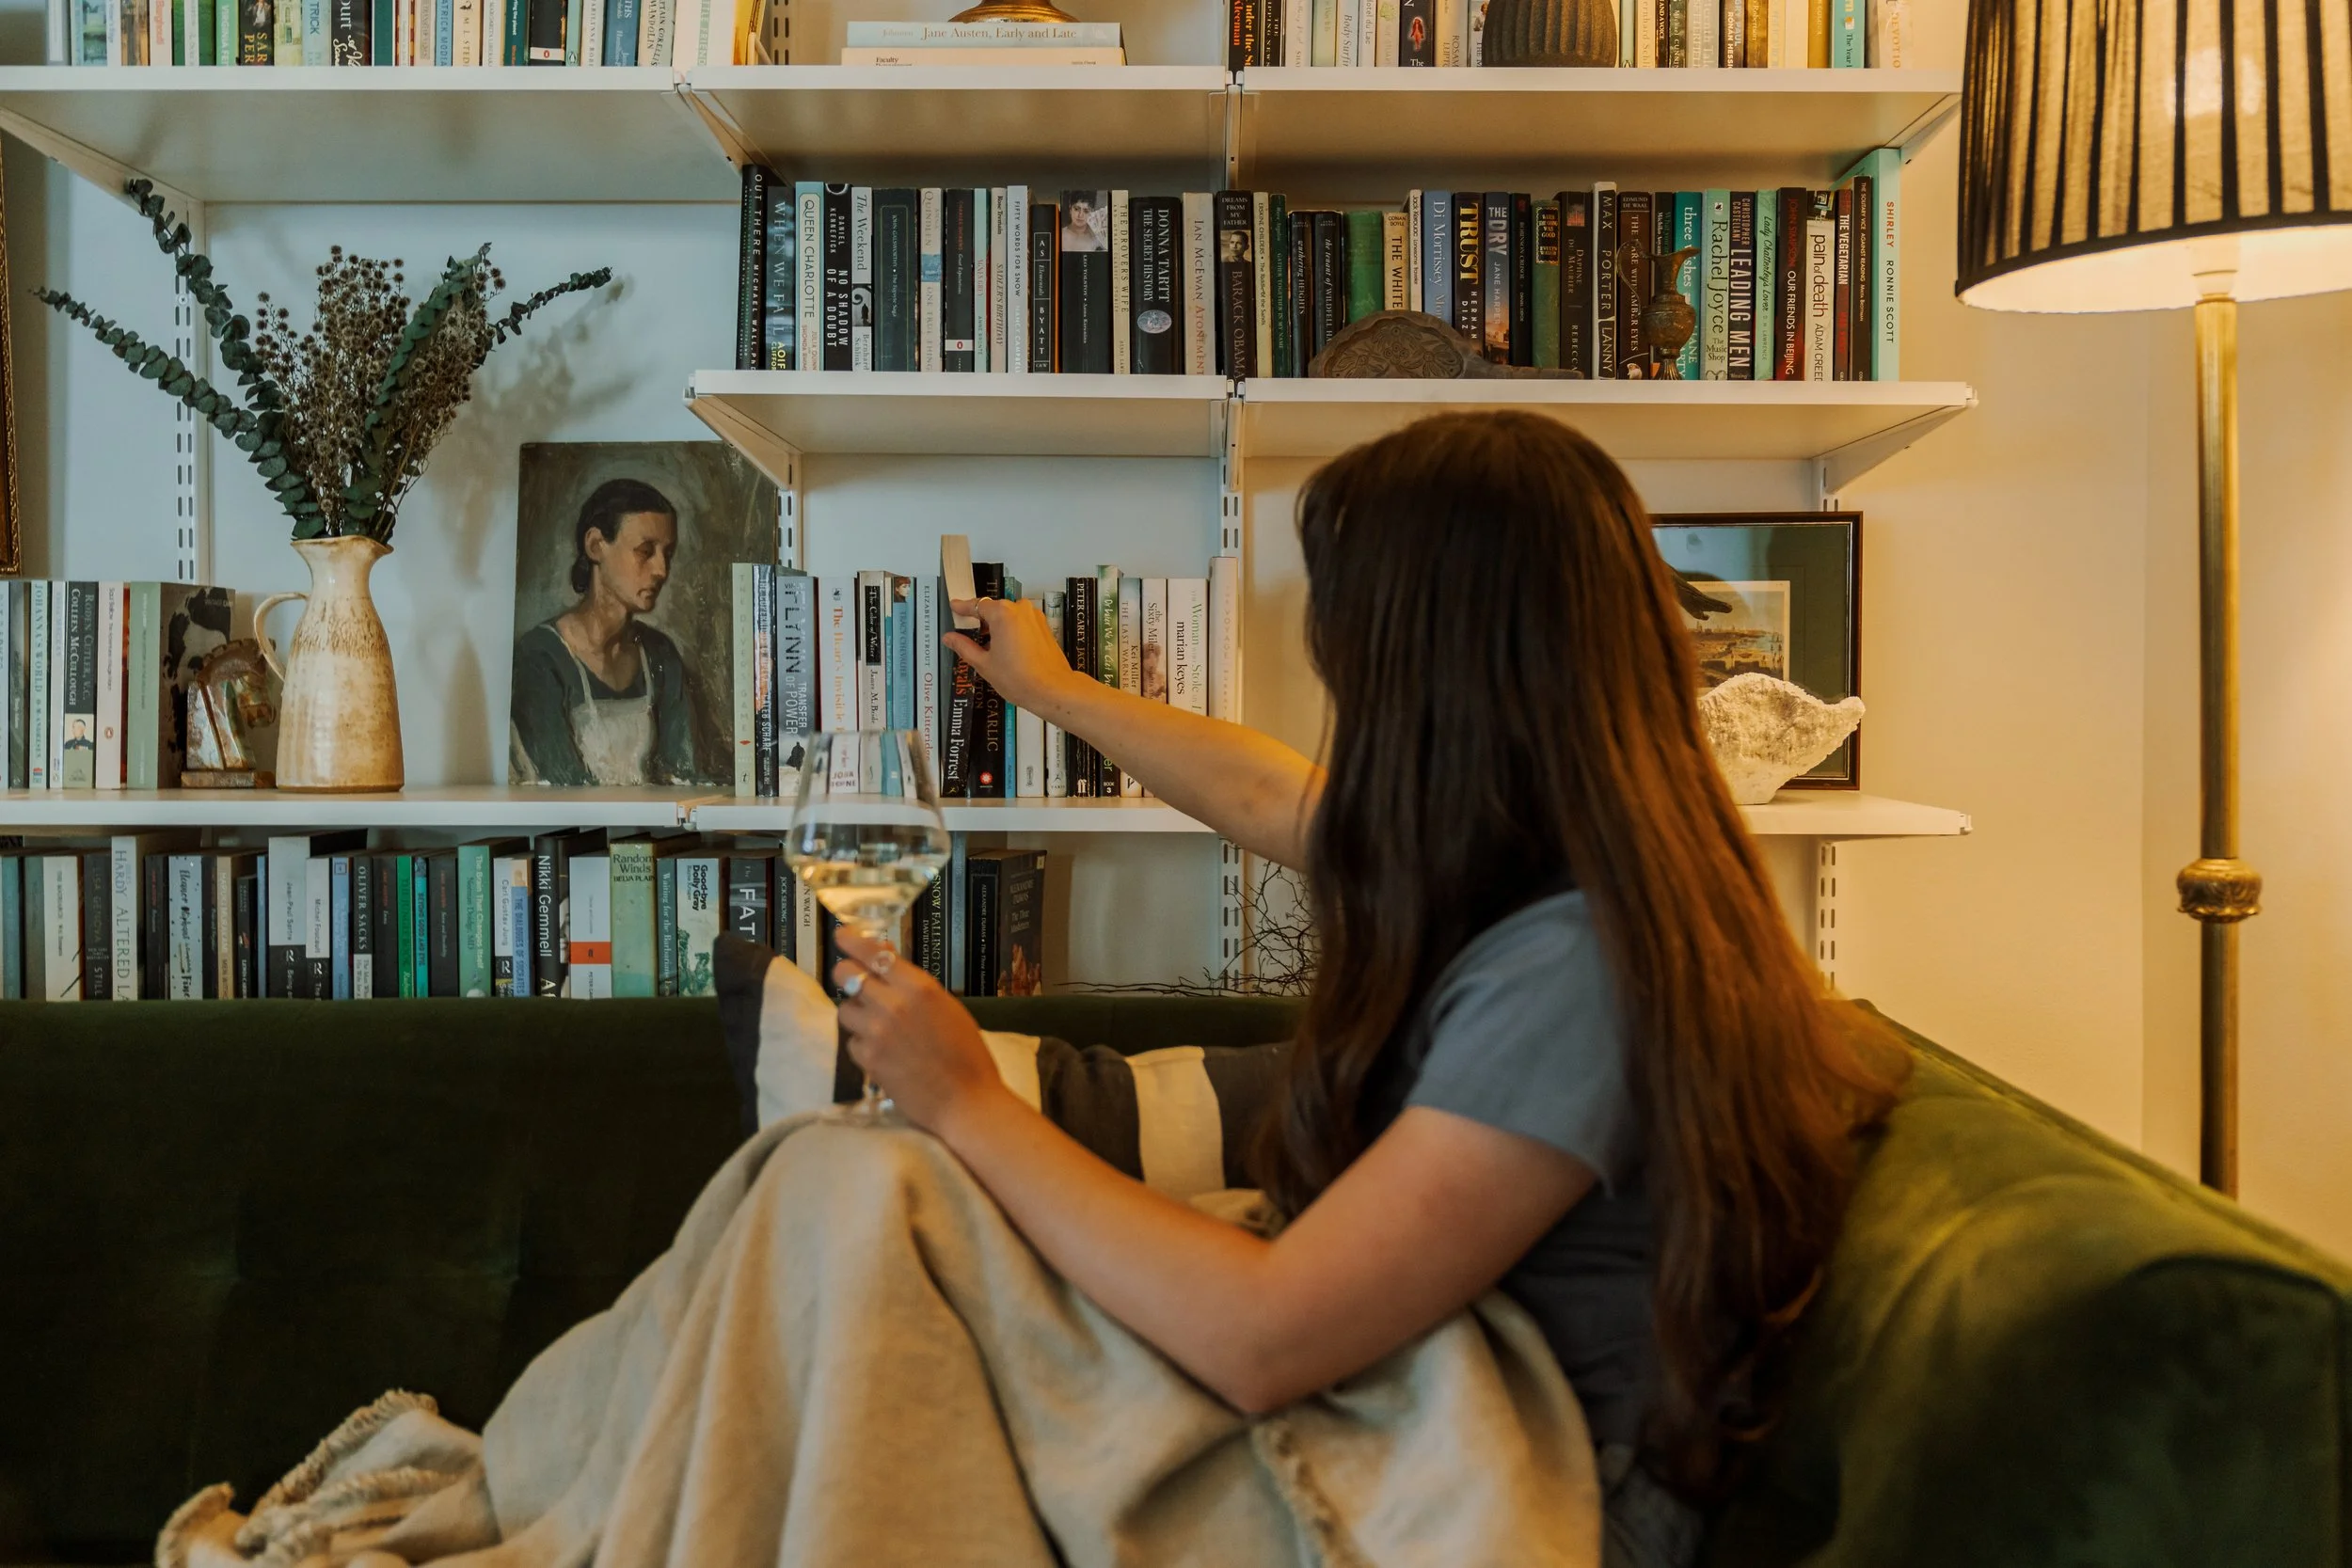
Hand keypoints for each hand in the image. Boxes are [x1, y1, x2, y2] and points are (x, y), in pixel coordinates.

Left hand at [831, 927, 1009, 1135]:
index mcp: (919, 987)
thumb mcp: (947, 1007)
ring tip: (876, 1025)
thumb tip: (886, 958)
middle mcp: (893, 1004)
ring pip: (844, 1009)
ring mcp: (877, 1033)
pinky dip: (862, 1044)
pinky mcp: (868, 1060)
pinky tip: (882, 1052)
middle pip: (846, 975)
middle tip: (855, 982)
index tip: (842, 935)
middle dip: (847, 974)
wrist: (966, 1101)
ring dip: (856, 1013)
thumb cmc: (966, 1053)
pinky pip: (852, 1042)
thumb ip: (914, 984)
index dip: (852, 941)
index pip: (873, 953)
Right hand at [943, 598, 1082, 717]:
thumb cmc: (1016, 678)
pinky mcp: (1044, 627)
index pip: (977, 605)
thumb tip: (948, 637)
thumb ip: (964, 647)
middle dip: (981, 621)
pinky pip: (1021, 623)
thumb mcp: (984, 664)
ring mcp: (1034, 617)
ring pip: (1009, 616)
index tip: (954, 606)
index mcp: (1002, 613)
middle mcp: (1020, 609)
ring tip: (987, 648)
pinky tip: (1005, 650)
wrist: (1053, 690)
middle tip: (969, 636)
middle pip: (994, 609)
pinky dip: (1011, 631)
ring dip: (997, 627)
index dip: (963, 607)